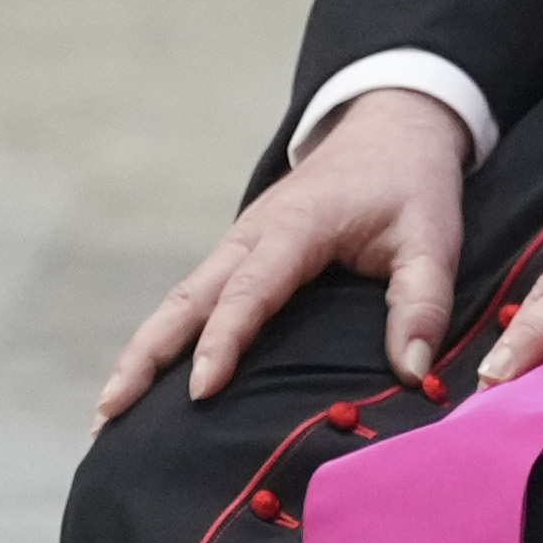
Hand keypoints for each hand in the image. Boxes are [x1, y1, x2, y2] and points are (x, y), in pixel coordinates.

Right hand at [105, 87, 466, 419]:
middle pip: (187, 298)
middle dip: (145, 355)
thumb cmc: (411, 185)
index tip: (200, 392)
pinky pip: (195, 298)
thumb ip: (423, 302)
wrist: (390, 130)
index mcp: (295, 228)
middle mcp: (252, 235)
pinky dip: (166, 337)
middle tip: (109, 412)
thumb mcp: (433, 238)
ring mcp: (240, 243)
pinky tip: (148, 378)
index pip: (248, 291)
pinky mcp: (242, 253)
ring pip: (180, 299)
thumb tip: (412, 370)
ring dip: (143, 351)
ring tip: (108, 410)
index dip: (223, 342)